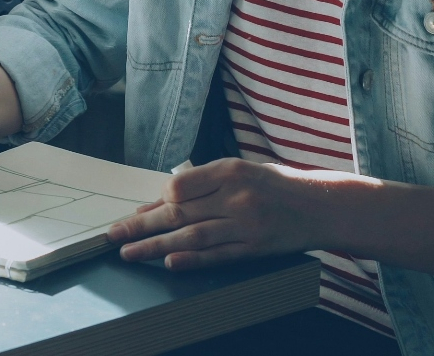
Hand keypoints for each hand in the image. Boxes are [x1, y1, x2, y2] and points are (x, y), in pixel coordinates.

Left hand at [107, 158, 334, 270]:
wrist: (320, 205)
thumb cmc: (274, 185)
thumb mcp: (239, 171)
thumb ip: (202, 183)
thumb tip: (161, 200)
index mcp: (228, 171)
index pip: (180, 186)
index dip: (156, 200)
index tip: (138, 212)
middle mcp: (235, 196)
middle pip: (180, 212)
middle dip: (142, 224)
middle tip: (113, 235)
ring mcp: (245, 224)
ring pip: (192, 236)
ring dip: (156, 246)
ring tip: (129, 253)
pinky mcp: (255, 248)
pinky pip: (218, 256)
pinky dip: (192, 260)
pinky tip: (170, 263)